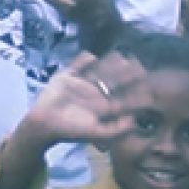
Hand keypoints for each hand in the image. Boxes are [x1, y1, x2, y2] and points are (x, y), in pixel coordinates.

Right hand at [19, 52, 151, 149]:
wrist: (44, 123)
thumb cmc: (70, 130)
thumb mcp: (96, 133)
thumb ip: (116, 129)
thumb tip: (136, 121)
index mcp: (104, 106)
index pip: (122, 93)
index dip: (133, 87)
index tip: (143, 78)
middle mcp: (95, 93)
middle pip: (113, 78)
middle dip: (124, 71)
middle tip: (135, 62)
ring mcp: (82, 83)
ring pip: (99, 69)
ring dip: (109, 62)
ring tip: (118, 55)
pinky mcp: (69, 75)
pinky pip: (79, 63)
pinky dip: (85, 59)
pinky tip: (92, 57)